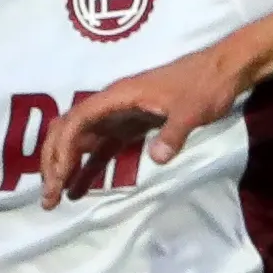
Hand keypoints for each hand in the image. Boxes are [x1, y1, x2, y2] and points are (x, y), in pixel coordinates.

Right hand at [35, 41, 247, 209]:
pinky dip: (87, 169)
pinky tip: (78, 191)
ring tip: (53, 200)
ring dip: (65, 168)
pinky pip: (101, 149)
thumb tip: (157, 158)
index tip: (58, 178)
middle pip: (69, 131)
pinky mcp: (130, 127)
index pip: (78, 121)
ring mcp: (119, 116)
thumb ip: (174, 132)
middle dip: (54, 162)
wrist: (223, 72)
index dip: (64, 149)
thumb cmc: (206, 85)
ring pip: (81, 142)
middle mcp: (112, 105)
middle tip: (48, 197)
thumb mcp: (193, 109)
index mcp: (119, 95)